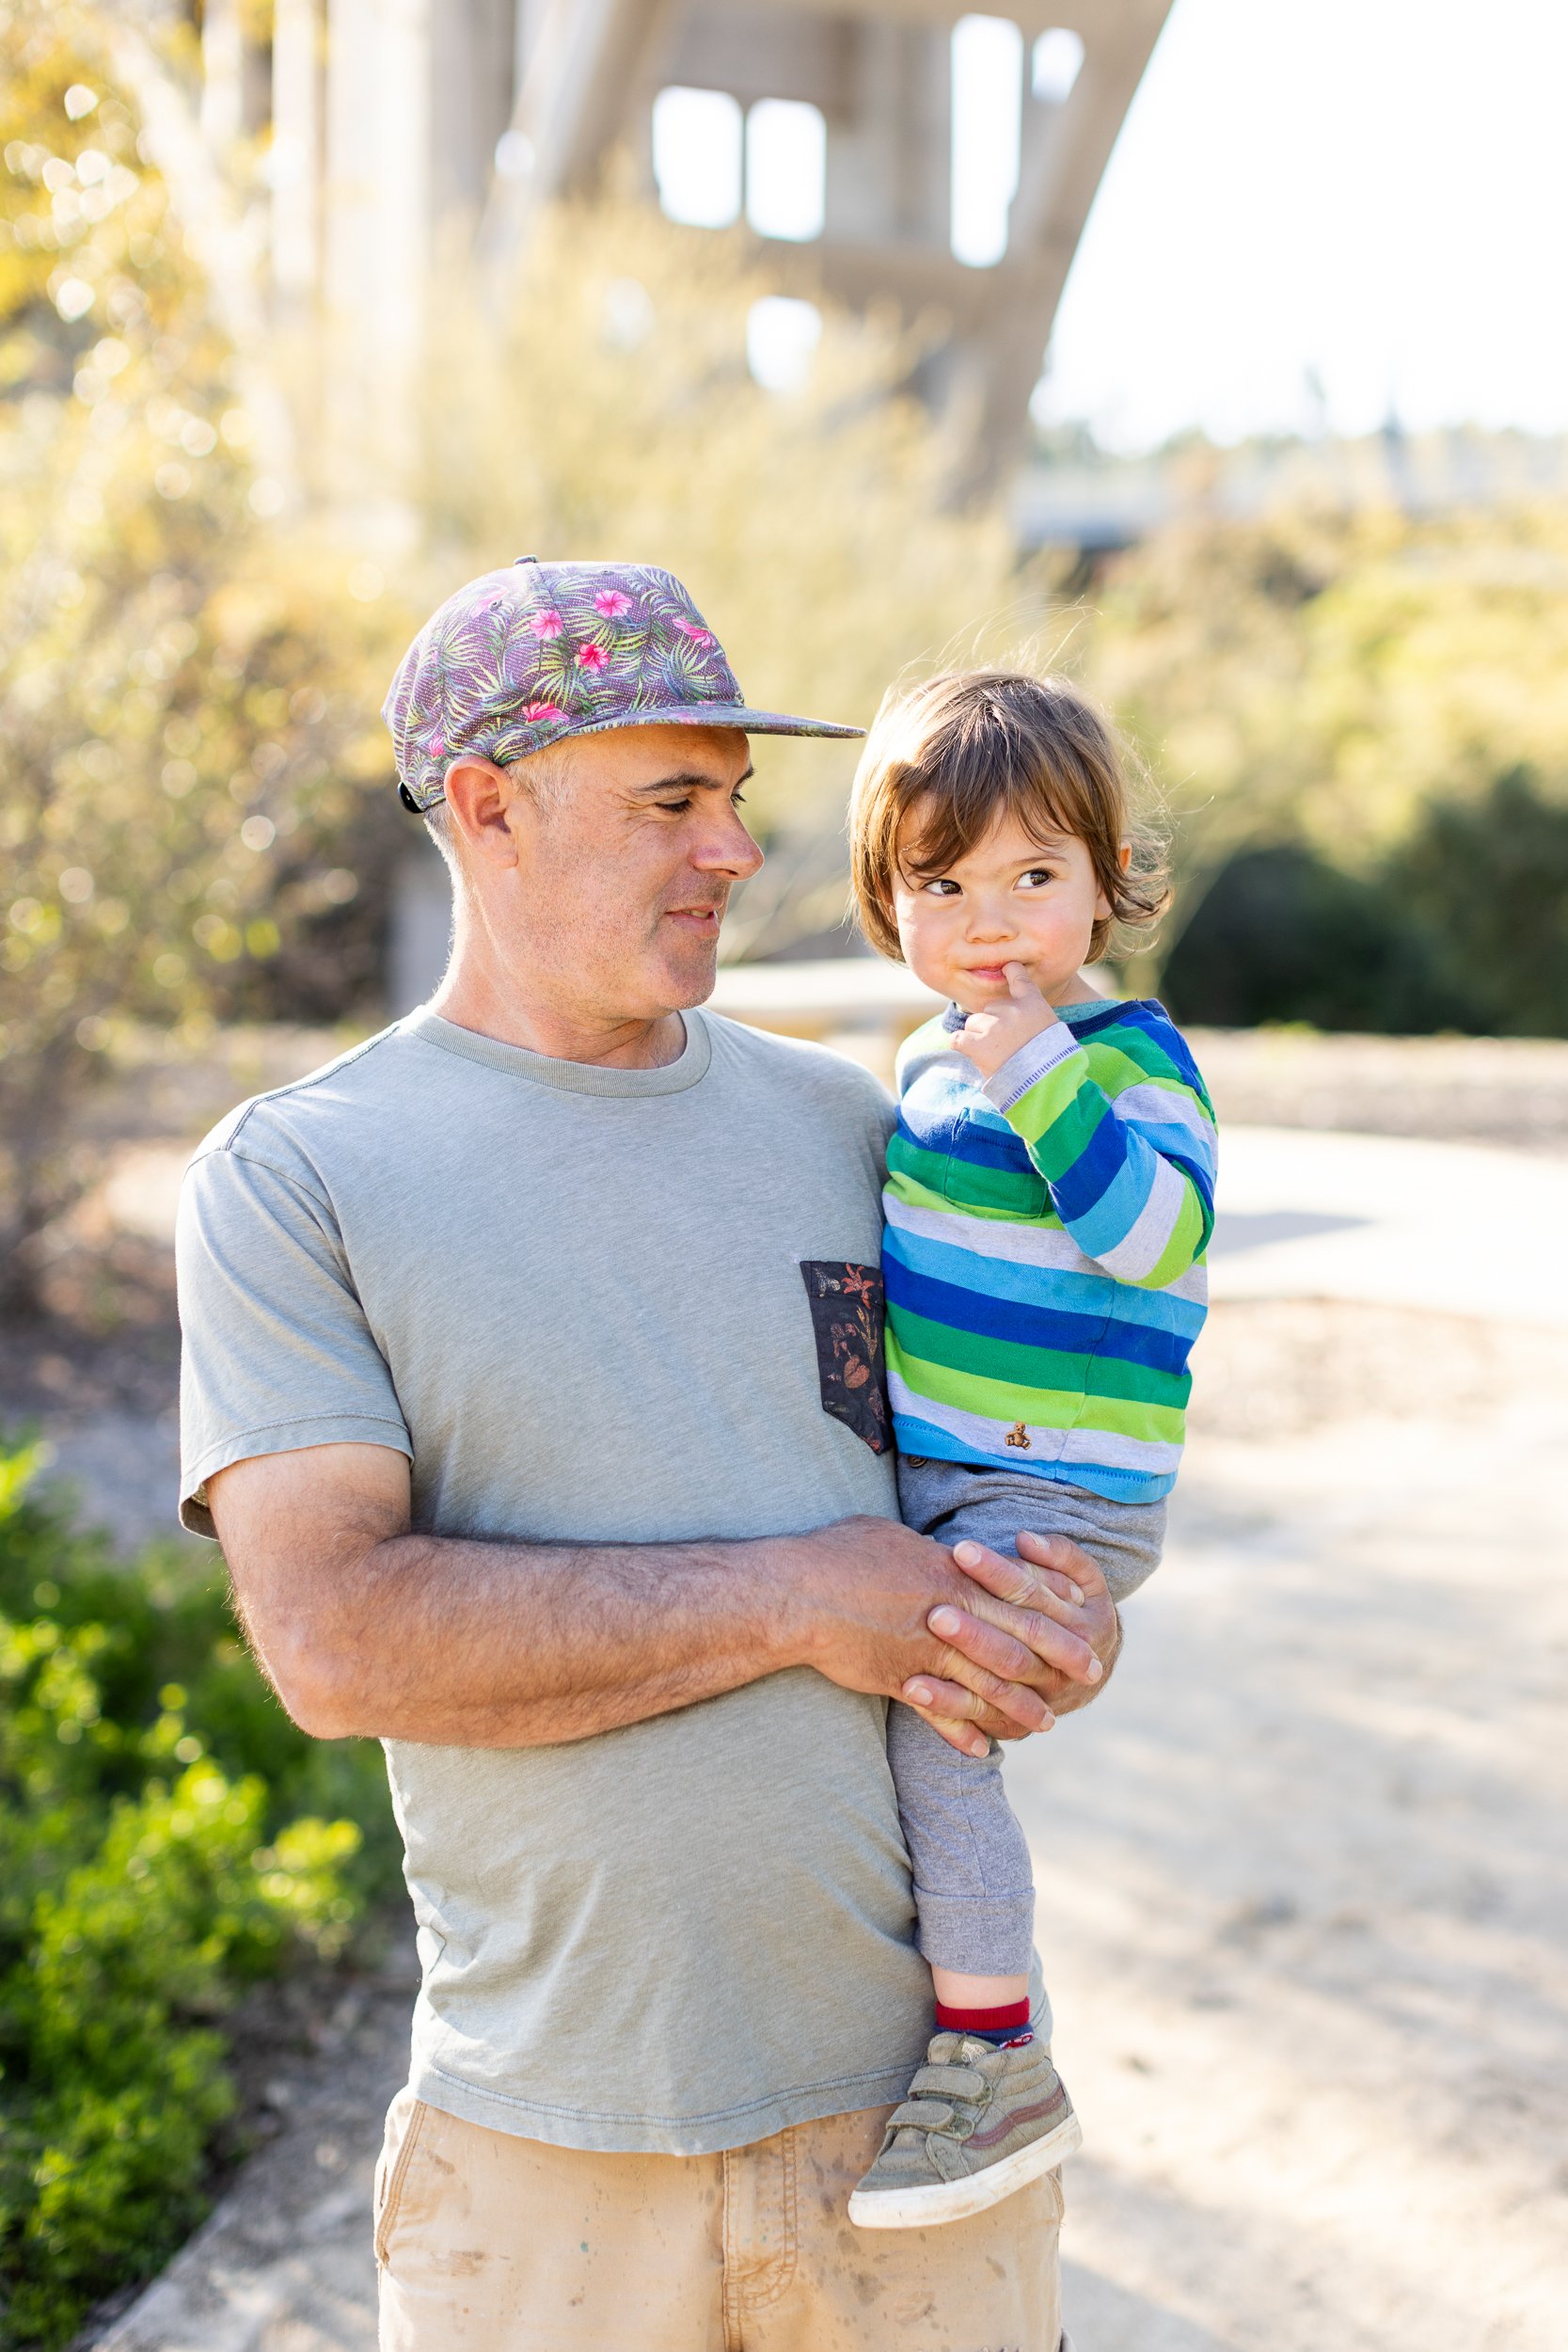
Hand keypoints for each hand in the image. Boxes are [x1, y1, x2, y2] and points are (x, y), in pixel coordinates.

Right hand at [788, 1516, 1083, 1755]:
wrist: (796, 1593)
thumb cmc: (837, 1554)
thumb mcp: (891, 1538)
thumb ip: (928, 1554)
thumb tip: (943, 1554)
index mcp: (954, 1575)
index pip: (1021, 1596)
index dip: (1056, 1611)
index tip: (1082, 1621)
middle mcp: (951, 1615)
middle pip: (1020, 1643)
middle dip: (1059, 1662)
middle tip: (1090, 1677)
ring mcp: (928, 1653)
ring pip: (989, 1685)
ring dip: (1021, 1707)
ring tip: (1046, 1723)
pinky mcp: (902, 1681)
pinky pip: (943, 1714)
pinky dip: (963, 1734)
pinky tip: (981, 1751)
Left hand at [899, 1532, 1120, 1745]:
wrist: (1092, 1671)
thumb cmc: (1075, 1607)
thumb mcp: (1085, 1578)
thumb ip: (1059, 1554)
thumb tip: (1023, 1540)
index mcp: (1084, 1625)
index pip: (1033, 1595)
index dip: (997, 1573)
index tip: (960, 1551)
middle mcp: (1065, 1668)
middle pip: (1013, 1645)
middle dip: (975, 1628)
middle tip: (935, 1610)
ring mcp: (1040, 1701)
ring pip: (997, 1685)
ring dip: (956, 1671)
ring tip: (918, 1651)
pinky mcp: (1015, 1722)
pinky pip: (978, 1715)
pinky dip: (946, 1705)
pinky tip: (911, 1689)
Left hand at [952, 962, 1057, 1082]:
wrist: (1046, 1082)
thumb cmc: (1051, 1060)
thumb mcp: (1050, 1030)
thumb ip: (1031, 1017)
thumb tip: (1013, 1017)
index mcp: (1033, 1004)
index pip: (1019, 978)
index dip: (1012, 971)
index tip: (1008, 967)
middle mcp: (1012, 1010)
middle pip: (990, 1008)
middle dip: (994, 1023)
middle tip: (1007, 1045)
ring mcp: (993, 1026)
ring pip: (973, 1023)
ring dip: (979, 1036)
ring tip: (995, 1054)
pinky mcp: (978, 1044)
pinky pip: (958, 1038)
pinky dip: (962, 1045)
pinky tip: (973, 1054)